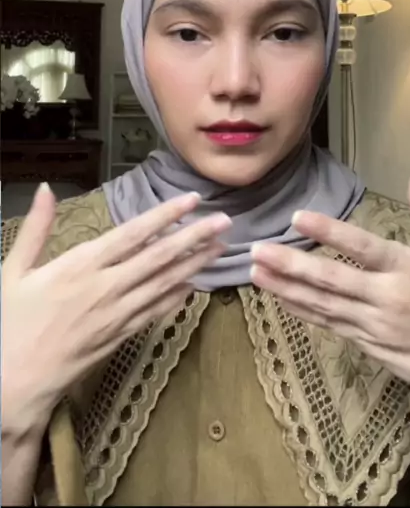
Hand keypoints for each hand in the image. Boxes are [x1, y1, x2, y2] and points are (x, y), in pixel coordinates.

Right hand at [2, 183, 230, 438]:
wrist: (12, 384)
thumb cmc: (9, 324)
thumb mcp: (14, 270)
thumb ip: (36, 228)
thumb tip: (47, 188)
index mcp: (79, 265)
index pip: (132, 234)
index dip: (165, 216)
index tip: (192, 200)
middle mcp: (105, 288)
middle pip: (159, 258)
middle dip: (195, 237)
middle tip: (225, 221)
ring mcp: (116, 315)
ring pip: (164, 285)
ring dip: (195, 264)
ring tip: (221, 248)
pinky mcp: (119, 338)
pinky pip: (155, 313)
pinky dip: (177, 298)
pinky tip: (196, 286)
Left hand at [251, 170, 409, 427]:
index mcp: (407, 269)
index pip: (362, 247)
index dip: (329, 232)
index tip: (298, 217)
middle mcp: (386, 297)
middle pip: (331, 280)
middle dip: (291, 264)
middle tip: (258, 249)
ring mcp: (372, 324)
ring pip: (322, 304)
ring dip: (286, 288)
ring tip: (255, 271)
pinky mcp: (365, 343)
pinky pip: (327, 324)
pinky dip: (301, 311)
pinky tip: (278, 297)